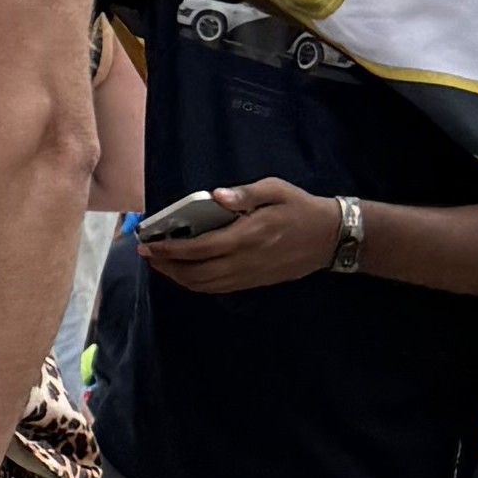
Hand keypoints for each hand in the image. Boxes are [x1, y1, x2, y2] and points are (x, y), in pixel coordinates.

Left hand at [133, 171, 342, 291]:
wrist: (330, 238)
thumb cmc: (300, 208)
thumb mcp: (276, 189)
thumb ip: (245, 193)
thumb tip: (217, 196)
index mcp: (248, 236)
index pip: (200, 248)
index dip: (170, 249)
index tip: (149, 243)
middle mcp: (245, 261)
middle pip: (196, 273)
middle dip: (166, 265)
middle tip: (147, 253)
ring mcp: (249, 275)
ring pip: (205, 285)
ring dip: (178, 277)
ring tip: (160, 263)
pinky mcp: (254, 282)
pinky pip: (218, 288)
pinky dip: (196, 284)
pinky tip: (185, 273)